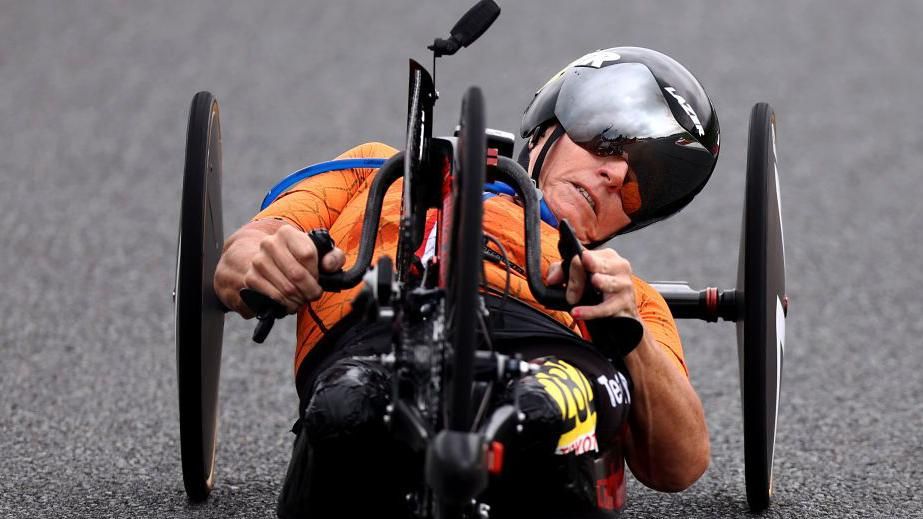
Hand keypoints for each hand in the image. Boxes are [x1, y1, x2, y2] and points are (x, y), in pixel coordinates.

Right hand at [214, 221, 345, 317]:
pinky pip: (274, 297)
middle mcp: (269, 243)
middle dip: (310, 290)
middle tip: (313, 295)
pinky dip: (286, 304)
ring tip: (302, 299)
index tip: (318, 279)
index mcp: (287, 233)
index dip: (316, 272)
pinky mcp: (251, 278)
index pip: (307, 254)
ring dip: (299, 299)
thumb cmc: (299, 260)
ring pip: (286, 288)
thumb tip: (328, 265)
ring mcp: (257, 261)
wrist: (268, 264)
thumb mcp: (320, 254)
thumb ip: (333, 257)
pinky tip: (290, 302)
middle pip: (297, 274)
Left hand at [545, 248, 637, 320]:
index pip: (586, 256)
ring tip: (576, 296)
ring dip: (593, 287)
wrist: (620, 313)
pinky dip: (590, 311)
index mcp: (607, 256)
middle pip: (596, 266)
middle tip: (568, 288)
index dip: (572, 266)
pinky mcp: (625, 302)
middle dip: (578, 277)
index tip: (559, 279)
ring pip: (607, 283)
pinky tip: (577, 312)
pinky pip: (606, 307)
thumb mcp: (577, 277)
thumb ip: (561, 272)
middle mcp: (618, 266)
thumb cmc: (598, 290)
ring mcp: (624, 283)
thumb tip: (552, 279)